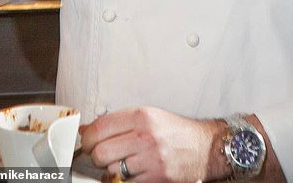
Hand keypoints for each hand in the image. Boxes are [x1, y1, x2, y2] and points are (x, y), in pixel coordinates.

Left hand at [80, 106, 227, 182]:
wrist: (205, 147)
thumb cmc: (175, 130)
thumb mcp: (149, 116)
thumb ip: (119, 121)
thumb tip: (87, 128)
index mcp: (142, 116)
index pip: (101, 127)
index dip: (88, 137)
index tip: (87, 140)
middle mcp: (145, 136)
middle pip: (101, 152)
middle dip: (97, 155)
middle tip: (102, 154)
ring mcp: (151, 159)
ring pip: (112, 170)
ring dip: (112, 169)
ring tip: (122, 162)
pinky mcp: (156, 178)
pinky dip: (125, 179)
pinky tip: (132, 172)